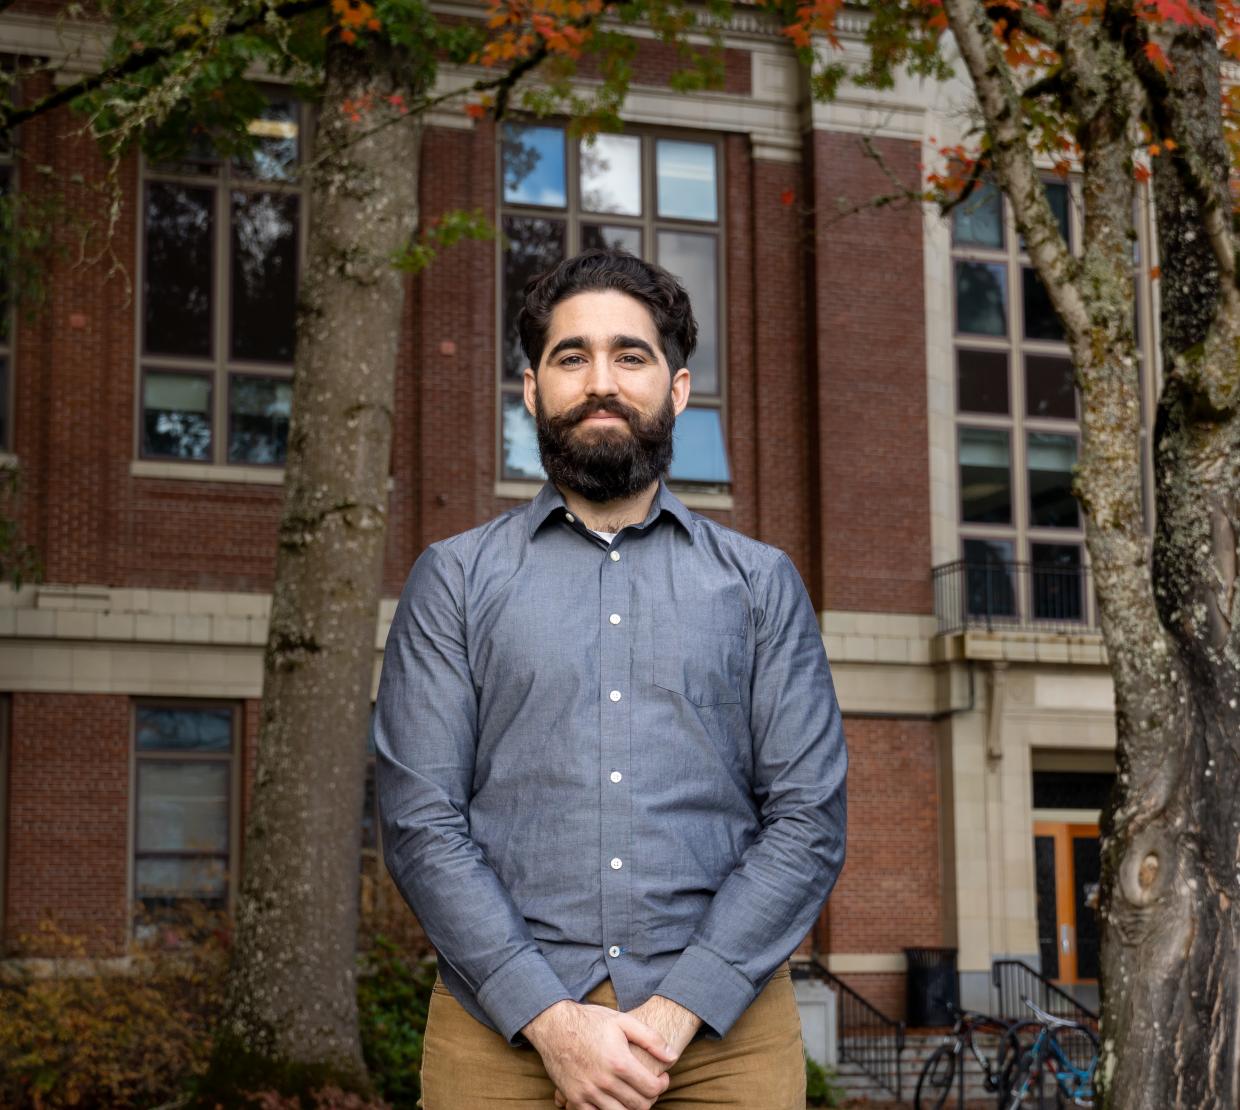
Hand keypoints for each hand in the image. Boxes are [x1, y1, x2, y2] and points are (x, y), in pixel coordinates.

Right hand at [554, 997, 701, 1107]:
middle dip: (650, 1099)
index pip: (652, 1088)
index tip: (662, 1078)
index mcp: (619, 1062)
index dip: (662, 1085)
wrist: (554, 1025)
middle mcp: (604, 1081)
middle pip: (638, 1106)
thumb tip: (672, 1057)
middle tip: (649, 1087)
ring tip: (633, 1094)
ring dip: (631, 1108)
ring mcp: (588, 1092)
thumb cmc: (591, 1021)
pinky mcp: (574, 1098)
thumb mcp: (623, 1021)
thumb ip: (651, 1039)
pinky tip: (614, 1101)